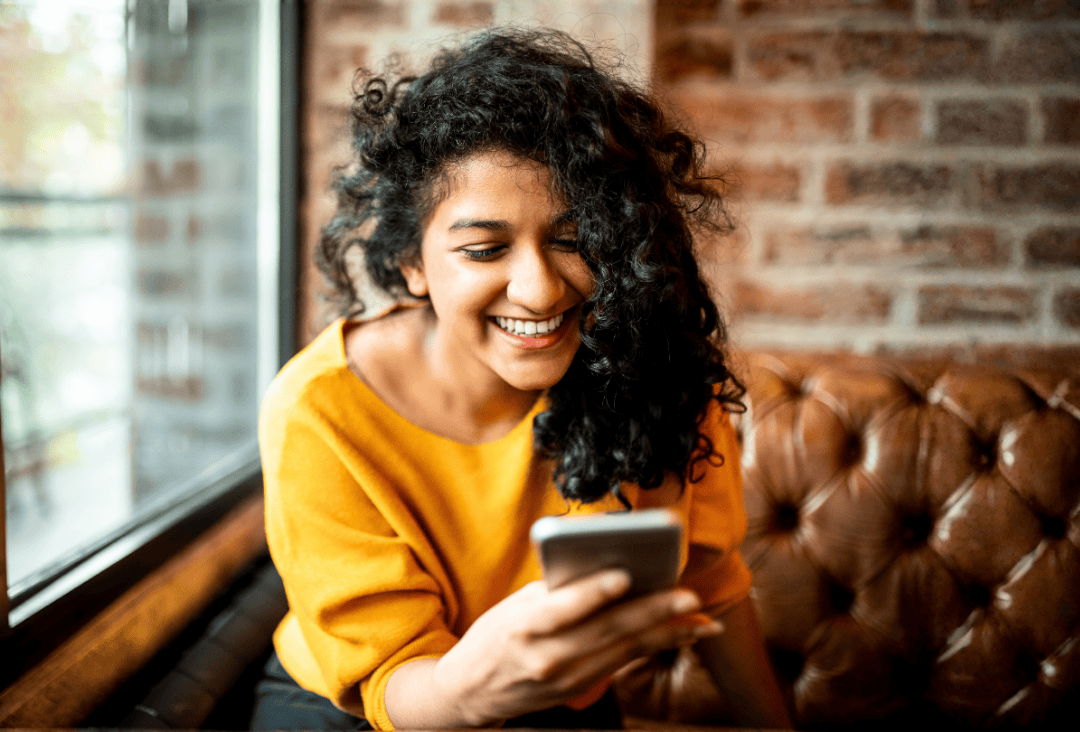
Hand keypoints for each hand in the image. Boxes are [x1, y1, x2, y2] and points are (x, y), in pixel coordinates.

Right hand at [429, 569, 723, 726]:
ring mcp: (565, 678)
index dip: (594, 592)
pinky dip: (654, 646)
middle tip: (688, 597)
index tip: (624, 575)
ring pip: (624, 651)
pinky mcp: (579, 689)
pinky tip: (681, 634)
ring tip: (701, 619)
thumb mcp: (514, 606)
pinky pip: (622, 663)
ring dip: (667, 634)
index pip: (562, 608)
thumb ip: (557, 591)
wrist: (471, 690)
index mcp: (523, 626)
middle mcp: (547, 656)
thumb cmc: (496, 635)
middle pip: (606, 631)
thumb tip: (608, 567)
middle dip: (652, 613)